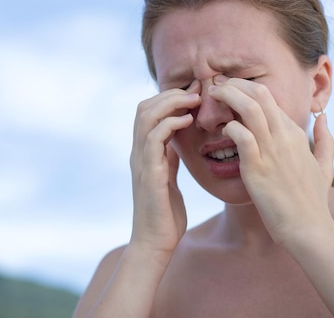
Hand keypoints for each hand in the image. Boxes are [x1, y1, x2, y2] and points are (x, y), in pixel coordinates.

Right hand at [129, 83, 200, 253]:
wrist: (156, 242)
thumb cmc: (164, 212)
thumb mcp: (168, 175)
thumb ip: (168, 155)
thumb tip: (176, 137)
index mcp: (143, 152)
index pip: (147, 111)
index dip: (167, 97)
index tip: (193, 92)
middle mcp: (138, 152)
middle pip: (144, 107)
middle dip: (170, 94)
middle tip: (195, 91)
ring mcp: (141, 161)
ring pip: (146, 117)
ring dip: (171, 103)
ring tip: (193, 100)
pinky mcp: (149, 173)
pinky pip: (154, 139)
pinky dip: (170, 124)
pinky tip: (188, 121)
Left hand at [208, 77, 333, 244]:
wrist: (307, 228)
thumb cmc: (313, 200)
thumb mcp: (325, 166)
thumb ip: (325, 139)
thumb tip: (324, 116)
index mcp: (294, 133)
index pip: (269, 97)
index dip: (246, 88)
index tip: (229, 89)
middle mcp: (283, 136)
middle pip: (258, 94)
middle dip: (234, 84)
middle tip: (217, 85)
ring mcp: (271, 151)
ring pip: (248, 109)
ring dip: (228, 96)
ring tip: (213, 95)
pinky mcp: (257, 168)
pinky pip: (241, 136)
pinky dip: (228, 127)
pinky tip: (222, 131)